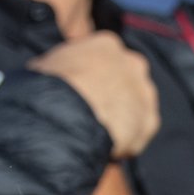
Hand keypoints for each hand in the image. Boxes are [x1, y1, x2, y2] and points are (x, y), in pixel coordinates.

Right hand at [30, 32, 158, 159]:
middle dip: (113, 94)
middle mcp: (132, 63)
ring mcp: (144, 91)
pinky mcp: (149, 121)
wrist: (65, 115)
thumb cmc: (48, 87)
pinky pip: (138, 132)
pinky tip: (108, 150)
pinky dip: (126, 142)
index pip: (104, 58)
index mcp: (106, 44)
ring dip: (122, 118)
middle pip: (125, 79)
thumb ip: (59, 67)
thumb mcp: (44, 66)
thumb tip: (51, 73)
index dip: (93, 77)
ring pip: (135, 106)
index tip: (84, 91)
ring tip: (100, 136)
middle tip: (95, 113)